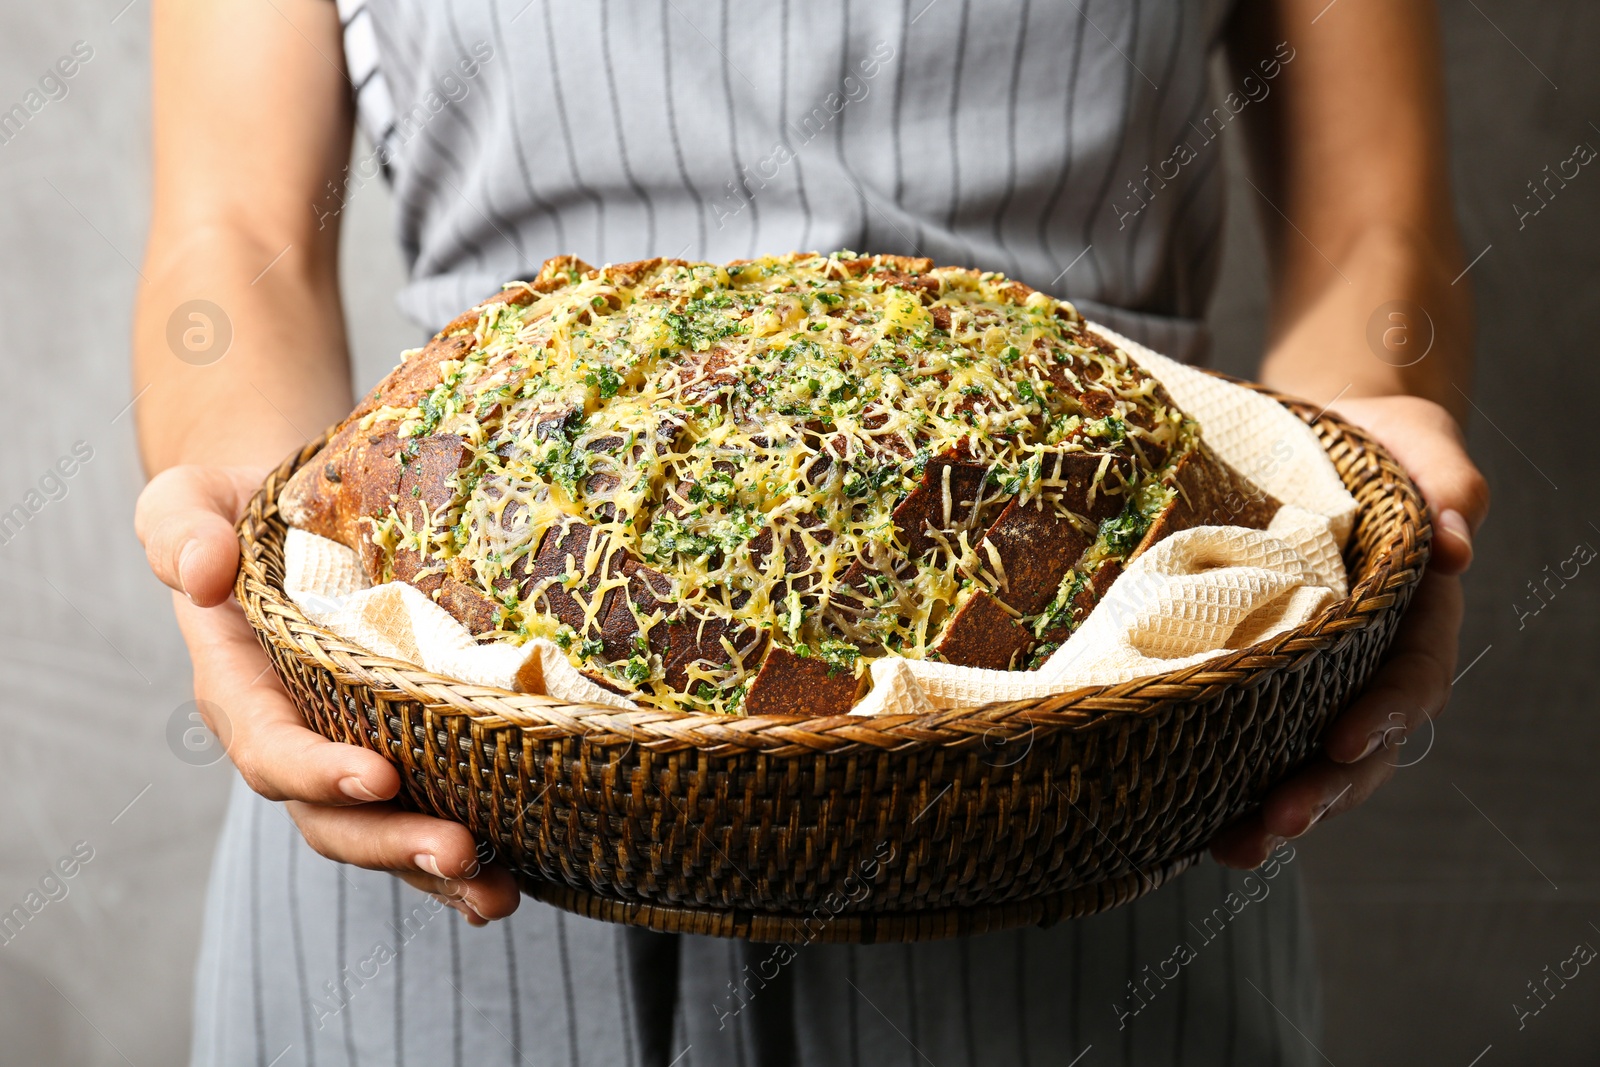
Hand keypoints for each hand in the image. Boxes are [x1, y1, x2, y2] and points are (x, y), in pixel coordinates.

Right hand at [135, 465, 519, 922]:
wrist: (288, 512)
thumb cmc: (237, 507)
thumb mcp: (189, 501)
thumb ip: (181, 532)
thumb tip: (203, 572)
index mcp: (241, 688)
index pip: (270, 747)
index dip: (317, 770)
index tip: (379, 777)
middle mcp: (295, 737)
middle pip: (333, 816)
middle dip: (392, 843)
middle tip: (459, 852)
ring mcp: (347, 751)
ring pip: (383, 834)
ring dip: (434, 872)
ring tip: (496, 895)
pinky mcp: (401, 748)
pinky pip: (423, 814)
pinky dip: (460, 860)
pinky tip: (511, 882)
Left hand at [1210, 395, 1489, 867]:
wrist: (1318, 444)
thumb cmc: (1376, 443)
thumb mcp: (1416, 442)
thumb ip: (1445, 480)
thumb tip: (1460, 538)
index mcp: (1415, 615)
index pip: (1412, 676)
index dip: (1385, 715)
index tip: (1345, 741)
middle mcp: (1371, 660)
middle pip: (1363, 744)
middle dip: (1324, 789)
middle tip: (1276, 823)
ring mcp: (1320, 678)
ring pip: (1312, 760)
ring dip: (1280, 810)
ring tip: (1235, 849)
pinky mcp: (1268, 679)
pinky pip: (1259, 739)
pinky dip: (1232, 784)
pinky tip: (1197, 826)